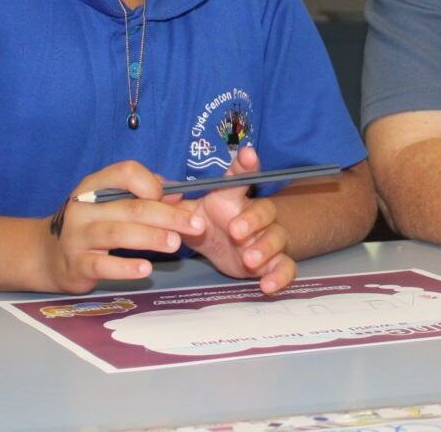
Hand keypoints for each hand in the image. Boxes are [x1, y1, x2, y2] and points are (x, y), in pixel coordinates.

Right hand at [38, 161, 206, 293]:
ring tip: (175, 244)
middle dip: (168, 215)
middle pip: (132, 207)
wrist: (47, 253)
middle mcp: (84, 206)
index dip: (152, 182)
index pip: (125, 172)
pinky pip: (103, 265)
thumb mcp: (112, 201)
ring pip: (119, 233)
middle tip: (195, 225)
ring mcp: (76, 235)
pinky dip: (126, 267)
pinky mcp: (75, 264)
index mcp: (95, 184)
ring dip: (151, 237)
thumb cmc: (93, 222)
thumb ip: (144, 193)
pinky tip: (146, 269)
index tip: (175, 197)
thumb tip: (178, 194)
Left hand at [176, 145, 295, 294]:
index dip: (246, 164)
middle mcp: (256, 215)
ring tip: (250, 259)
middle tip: (235, 230)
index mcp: (234, 199)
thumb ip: (175, 201)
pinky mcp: (273, 262)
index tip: (247, 154)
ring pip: (277, 237)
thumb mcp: (190, 212)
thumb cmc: (209, 223)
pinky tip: (267, 286)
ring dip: (266, 247)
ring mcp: (267, 238)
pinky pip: (286, 267)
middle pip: (264, 209)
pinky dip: (281, 276)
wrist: (230, 249)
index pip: (242, 177)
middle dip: (252, 219)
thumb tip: (154, 185)